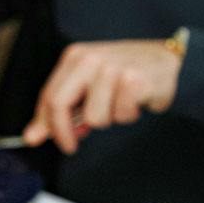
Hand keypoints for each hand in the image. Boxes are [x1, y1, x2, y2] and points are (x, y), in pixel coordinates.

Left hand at [23, 40, 182, 153]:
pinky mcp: (134, 81)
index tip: (38, 139)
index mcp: (75, 57)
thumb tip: (34, 135)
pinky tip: (136, 100)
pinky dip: (128, 114)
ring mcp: (112, 69)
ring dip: (108, 119)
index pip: (48, 95)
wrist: (169, 61)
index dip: (43, 123)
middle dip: (62, 132)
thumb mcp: (89, 84)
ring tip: (120, 104)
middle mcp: (91, 59)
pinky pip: (121, 115)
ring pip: (94, 118)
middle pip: (60, 104)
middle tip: (71, 145)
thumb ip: (63, 107)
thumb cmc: (125, 74)